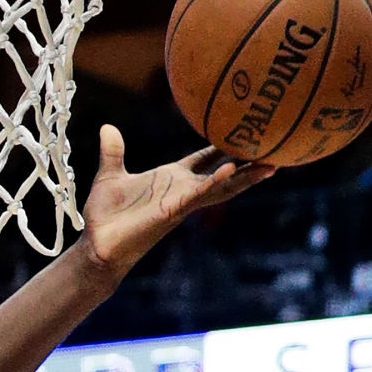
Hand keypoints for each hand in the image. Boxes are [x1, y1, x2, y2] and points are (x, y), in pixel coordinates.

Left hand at [77, 124, 275, 283]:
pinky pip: (199, 194)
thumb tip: (107, 127)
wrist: (96, 245)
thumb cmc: (105, 216)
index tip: (244, 130)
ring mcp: (181, 201)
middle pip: (224, 173)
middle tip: (275, 148)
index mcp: (170, 178)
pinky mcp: (173, 210)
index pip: (204, 158)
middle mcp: (181, 189)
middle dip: (248, 162)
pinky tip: (233, 169)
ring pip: (221, 187)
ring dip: (246, 176)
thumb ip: (113, 152)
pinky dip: (216, 182)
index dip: (223, 145)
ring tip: (272, 163)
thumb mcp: (110, 176)